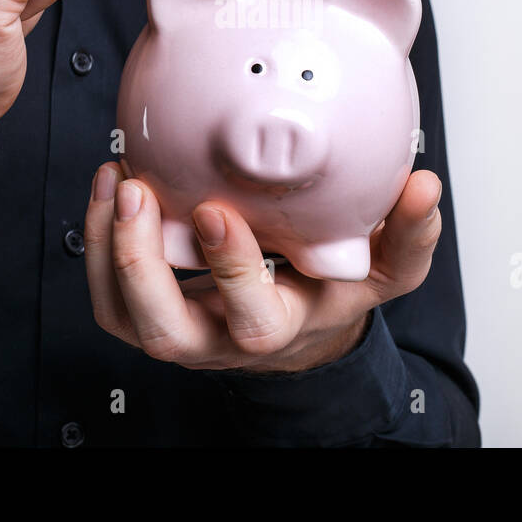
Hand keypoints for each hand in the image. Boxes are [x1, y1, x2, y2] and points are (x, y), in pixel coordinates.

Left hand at [85, 166, 442, 372]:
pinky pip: (109, 296)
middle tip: (139, 194)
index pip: (252, 318)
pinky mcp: (152, 312)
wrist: (301, 319)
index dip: (229, 269)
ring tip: (115, 182)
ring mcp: (182, 329)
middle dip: (141, 265)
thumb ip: (409, 234)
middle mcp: (221, 339)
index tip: (215, 209)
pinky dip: (97, 244)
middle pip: (166, 331)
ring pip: (125, 316)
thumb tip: (425, 188)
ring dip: (107, 250)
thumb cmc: (335, 289)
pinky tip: (109, 188)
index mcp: (280, 329)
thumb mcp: (383, 268)